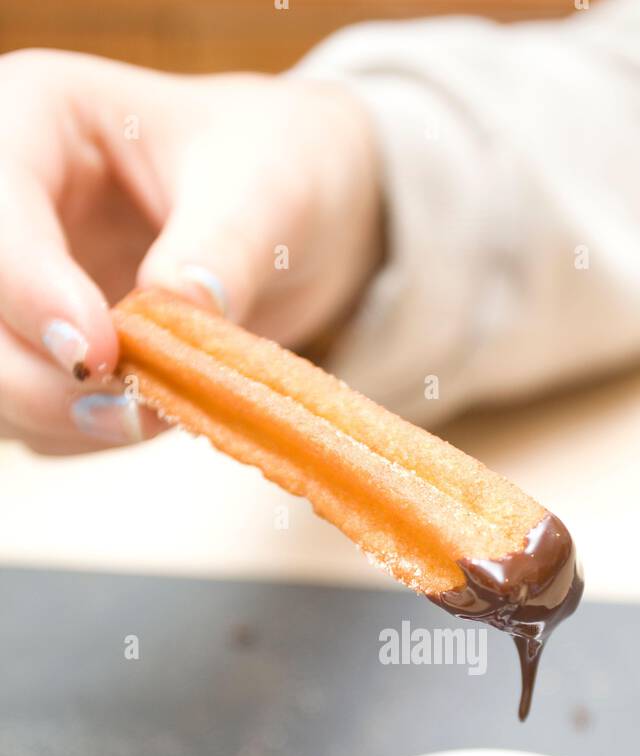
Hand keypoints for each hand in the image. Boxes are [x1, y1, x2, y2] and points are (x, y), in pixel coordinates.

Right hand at [0, 50, 382, 452]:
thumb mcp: (270, 190)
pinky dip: (83, 436)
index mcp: (35, 121)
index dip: (29, 289)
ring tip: (160, 410)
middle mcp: (3, 206)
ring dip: (63, 418)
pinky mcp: (34, 353)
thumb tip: (183, 305)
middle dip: (37, 378)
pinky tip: (152, 410)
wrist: (298, 220)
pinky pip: (27, 419)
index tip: (99, 354)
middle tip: (132, 410)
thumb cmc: (277, 170)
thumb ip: (223, 247)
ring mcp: (13, 287)